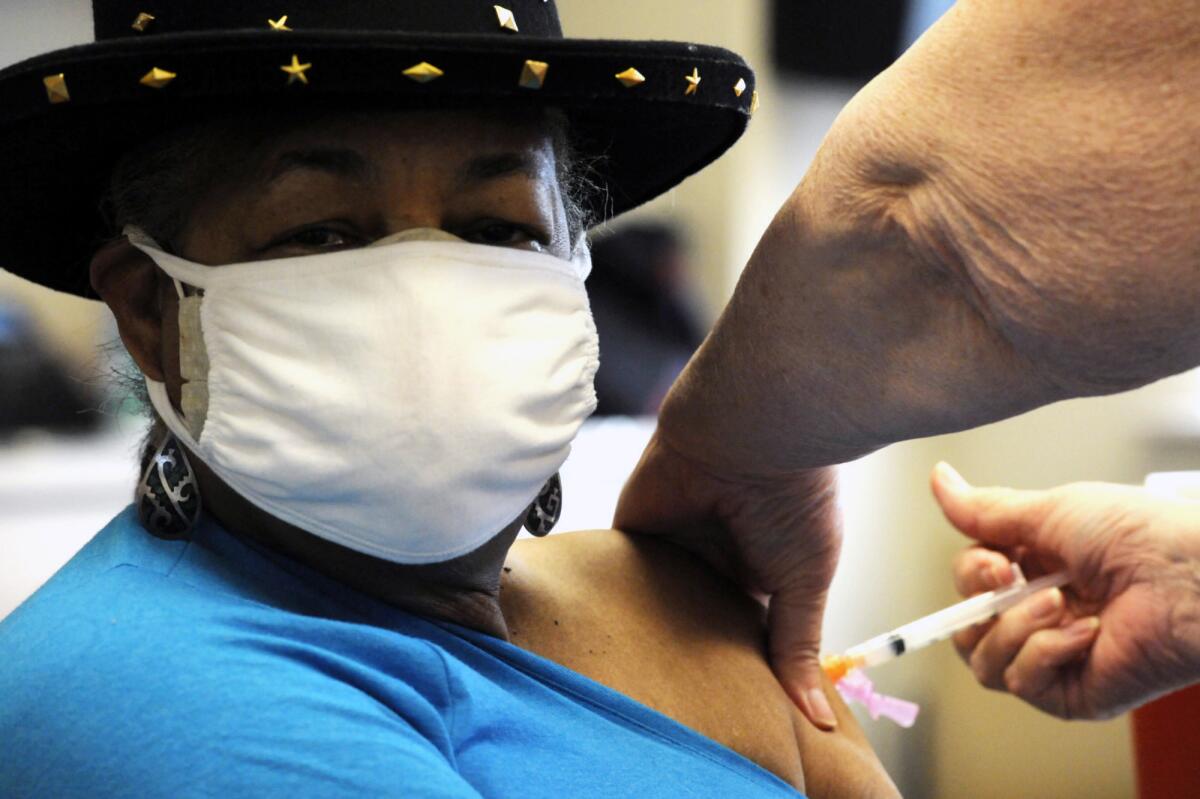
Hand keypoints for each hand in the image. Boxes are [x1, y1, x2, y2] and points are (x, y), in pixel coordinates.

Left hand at [614, 430, 842, 729]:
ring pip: (650, 604)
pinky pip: (615, 573)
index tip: (727, 719)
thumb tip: (818, 720)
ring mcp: (671, 544)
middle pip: (689, 624)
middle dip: (683, 661)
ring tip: (634, 693)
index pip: (739, 634)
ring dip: (644, 635)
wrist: (752, 430)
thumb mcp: (805, 582)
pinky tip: (602, 644)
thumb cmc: (795, 502)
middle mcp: (712, 560)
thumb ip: (797, 647)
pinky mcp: (633, 528)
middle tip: (675, 717)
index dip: (733, 672)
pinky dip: (610, 601)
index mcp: (758, 575)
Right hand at [932, 462, 1199, 719]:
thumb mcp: (1051, 511)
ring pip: (983, 659)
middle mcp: (1042, 614)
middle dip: (980, 601)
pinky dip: (1043, 654)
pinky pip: (1021, 681)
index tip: (997, 562)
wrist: (1191, 580)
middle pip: (966, 624)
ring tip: (1058, 605)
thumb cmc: (1141, 536)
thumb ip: (986, 509)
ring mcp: (1055, 655)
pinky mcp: (1071, 692)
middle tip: (1014, 579)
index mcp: (1038, 569)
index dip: (970, 574)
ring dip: (1012, 628)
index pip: (970, 583)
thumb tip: (938, 478)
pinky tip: (1085, 635)